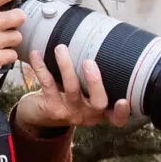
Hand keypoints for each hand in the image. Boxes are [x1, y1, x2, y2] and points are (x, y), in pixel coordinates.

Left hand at [14, 45, 132, 131]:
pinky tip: (36, 53)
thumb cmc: (68, 97)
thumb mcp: (85, 94)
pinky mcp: (51, 108)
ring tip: (61, 48)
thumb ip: (95, 80)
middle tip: (88, 61)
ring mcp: (69, 113)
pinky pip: (48, 84)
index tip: (124, 101)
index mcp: (100, 112)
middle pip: (98, 103)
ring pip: (71, 89)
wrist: (39, 115)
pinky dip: (41, 66)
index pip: (116, 119)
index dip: (122, 113)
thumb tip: (106, 42)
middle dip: (95, 82)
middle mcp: (88, 115)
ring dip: (66, 66)